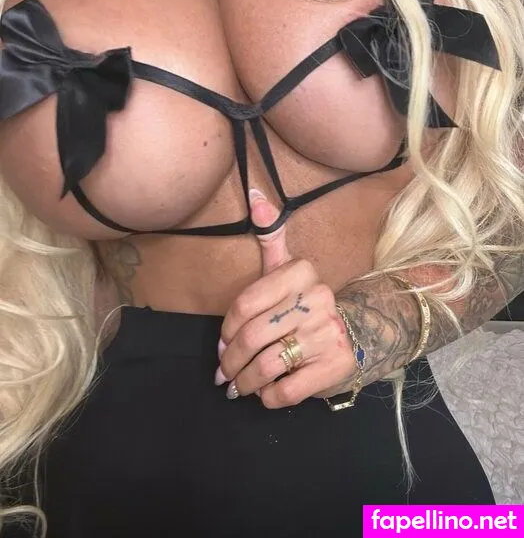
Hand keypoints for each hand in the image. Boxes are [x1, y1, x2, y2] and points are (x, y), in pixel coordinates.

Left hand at [216, 190, 358, 407]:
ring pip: (268, 364)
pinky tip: (266, 392)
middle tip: (224, 373)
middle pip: (254, 336)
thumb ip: (270, 233)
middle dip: (231, 360)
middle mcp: (318, 299)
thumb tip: (255, 194)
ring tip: (239, 386)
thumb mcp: (287, 268)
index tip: (221, 343)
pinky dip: (270, 396)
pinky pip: (287, 389)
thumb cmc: (303, 303)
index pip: (245, 303)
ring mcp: (329, 333)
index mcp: (301, 272)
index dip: (226, 329)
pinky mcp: (335, 366)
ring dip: (246, 381)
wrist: (353, 333)